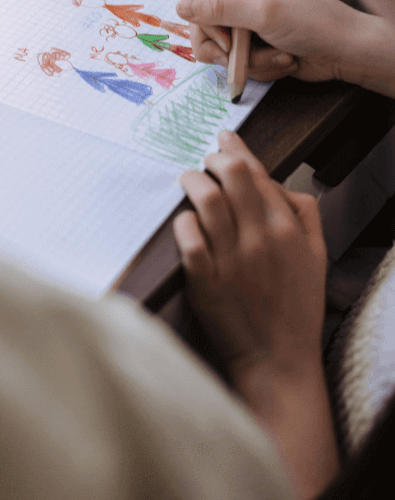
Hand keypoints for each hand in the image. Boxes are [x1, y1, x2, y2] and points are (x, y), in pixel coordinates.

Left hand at [173, 130, 326, 386]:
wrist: (279, 361)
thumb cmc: (296, 306)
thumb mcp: (316, 255)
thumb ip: (304, 213)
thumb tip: (279, 182)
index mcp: (286, 229)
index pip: (257, 172)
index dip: (235, 148)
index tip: (223, 138)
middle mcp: (259, 239)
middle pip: (231, 175)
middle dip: (212, 159)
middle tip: (204, 162)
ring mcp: (231, 261)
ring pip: (206, 200)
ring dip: (192, 182)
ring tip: (188, 182)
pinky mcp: (206, 283)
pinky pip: (188, 240)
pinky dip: (183, 223)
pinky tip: (184, 220)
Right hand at [176, 0, 376, 84]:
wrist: (348, 53)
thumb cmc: (314, 23)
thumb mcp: (264, 13)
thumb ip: (220, 9)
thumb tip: (180, 6)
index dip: (204, 21)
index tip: (226, 39)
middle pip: (204, 26)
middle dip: (225, 48)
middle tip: (240, 55)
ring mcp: (250, 24)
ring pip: (222, 51)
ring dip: (248, 61)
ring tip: (277, 56)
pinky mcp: (258, 47)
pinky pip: (240, 64)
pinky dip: (260, 68)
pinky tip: (284, 62)